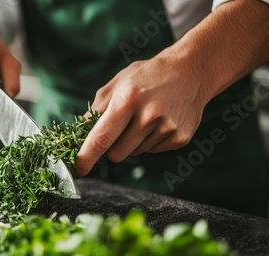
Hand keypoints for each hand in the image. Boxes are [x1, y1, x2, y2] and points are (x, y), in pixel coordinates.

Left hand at [75, 55, 207, 175]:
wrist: (190, 72)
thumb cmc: (146, 77)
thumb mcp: (117, 84)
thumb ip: (96, 111)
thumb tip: (78, 136)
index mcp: (128, 100)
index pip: (102, 138)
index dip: (86, 157)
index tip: (78, 169)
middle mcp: (149, 116)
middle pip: (116, 155)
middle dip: (112, 146)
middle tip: (122, 126)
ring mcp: (167, 128)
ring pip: (134, 154)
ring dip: (132, 142)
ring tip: (145, 117)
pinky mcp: (180, 138)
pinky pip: (152, 151)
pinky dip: (150, 141)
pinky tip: (159, 121)